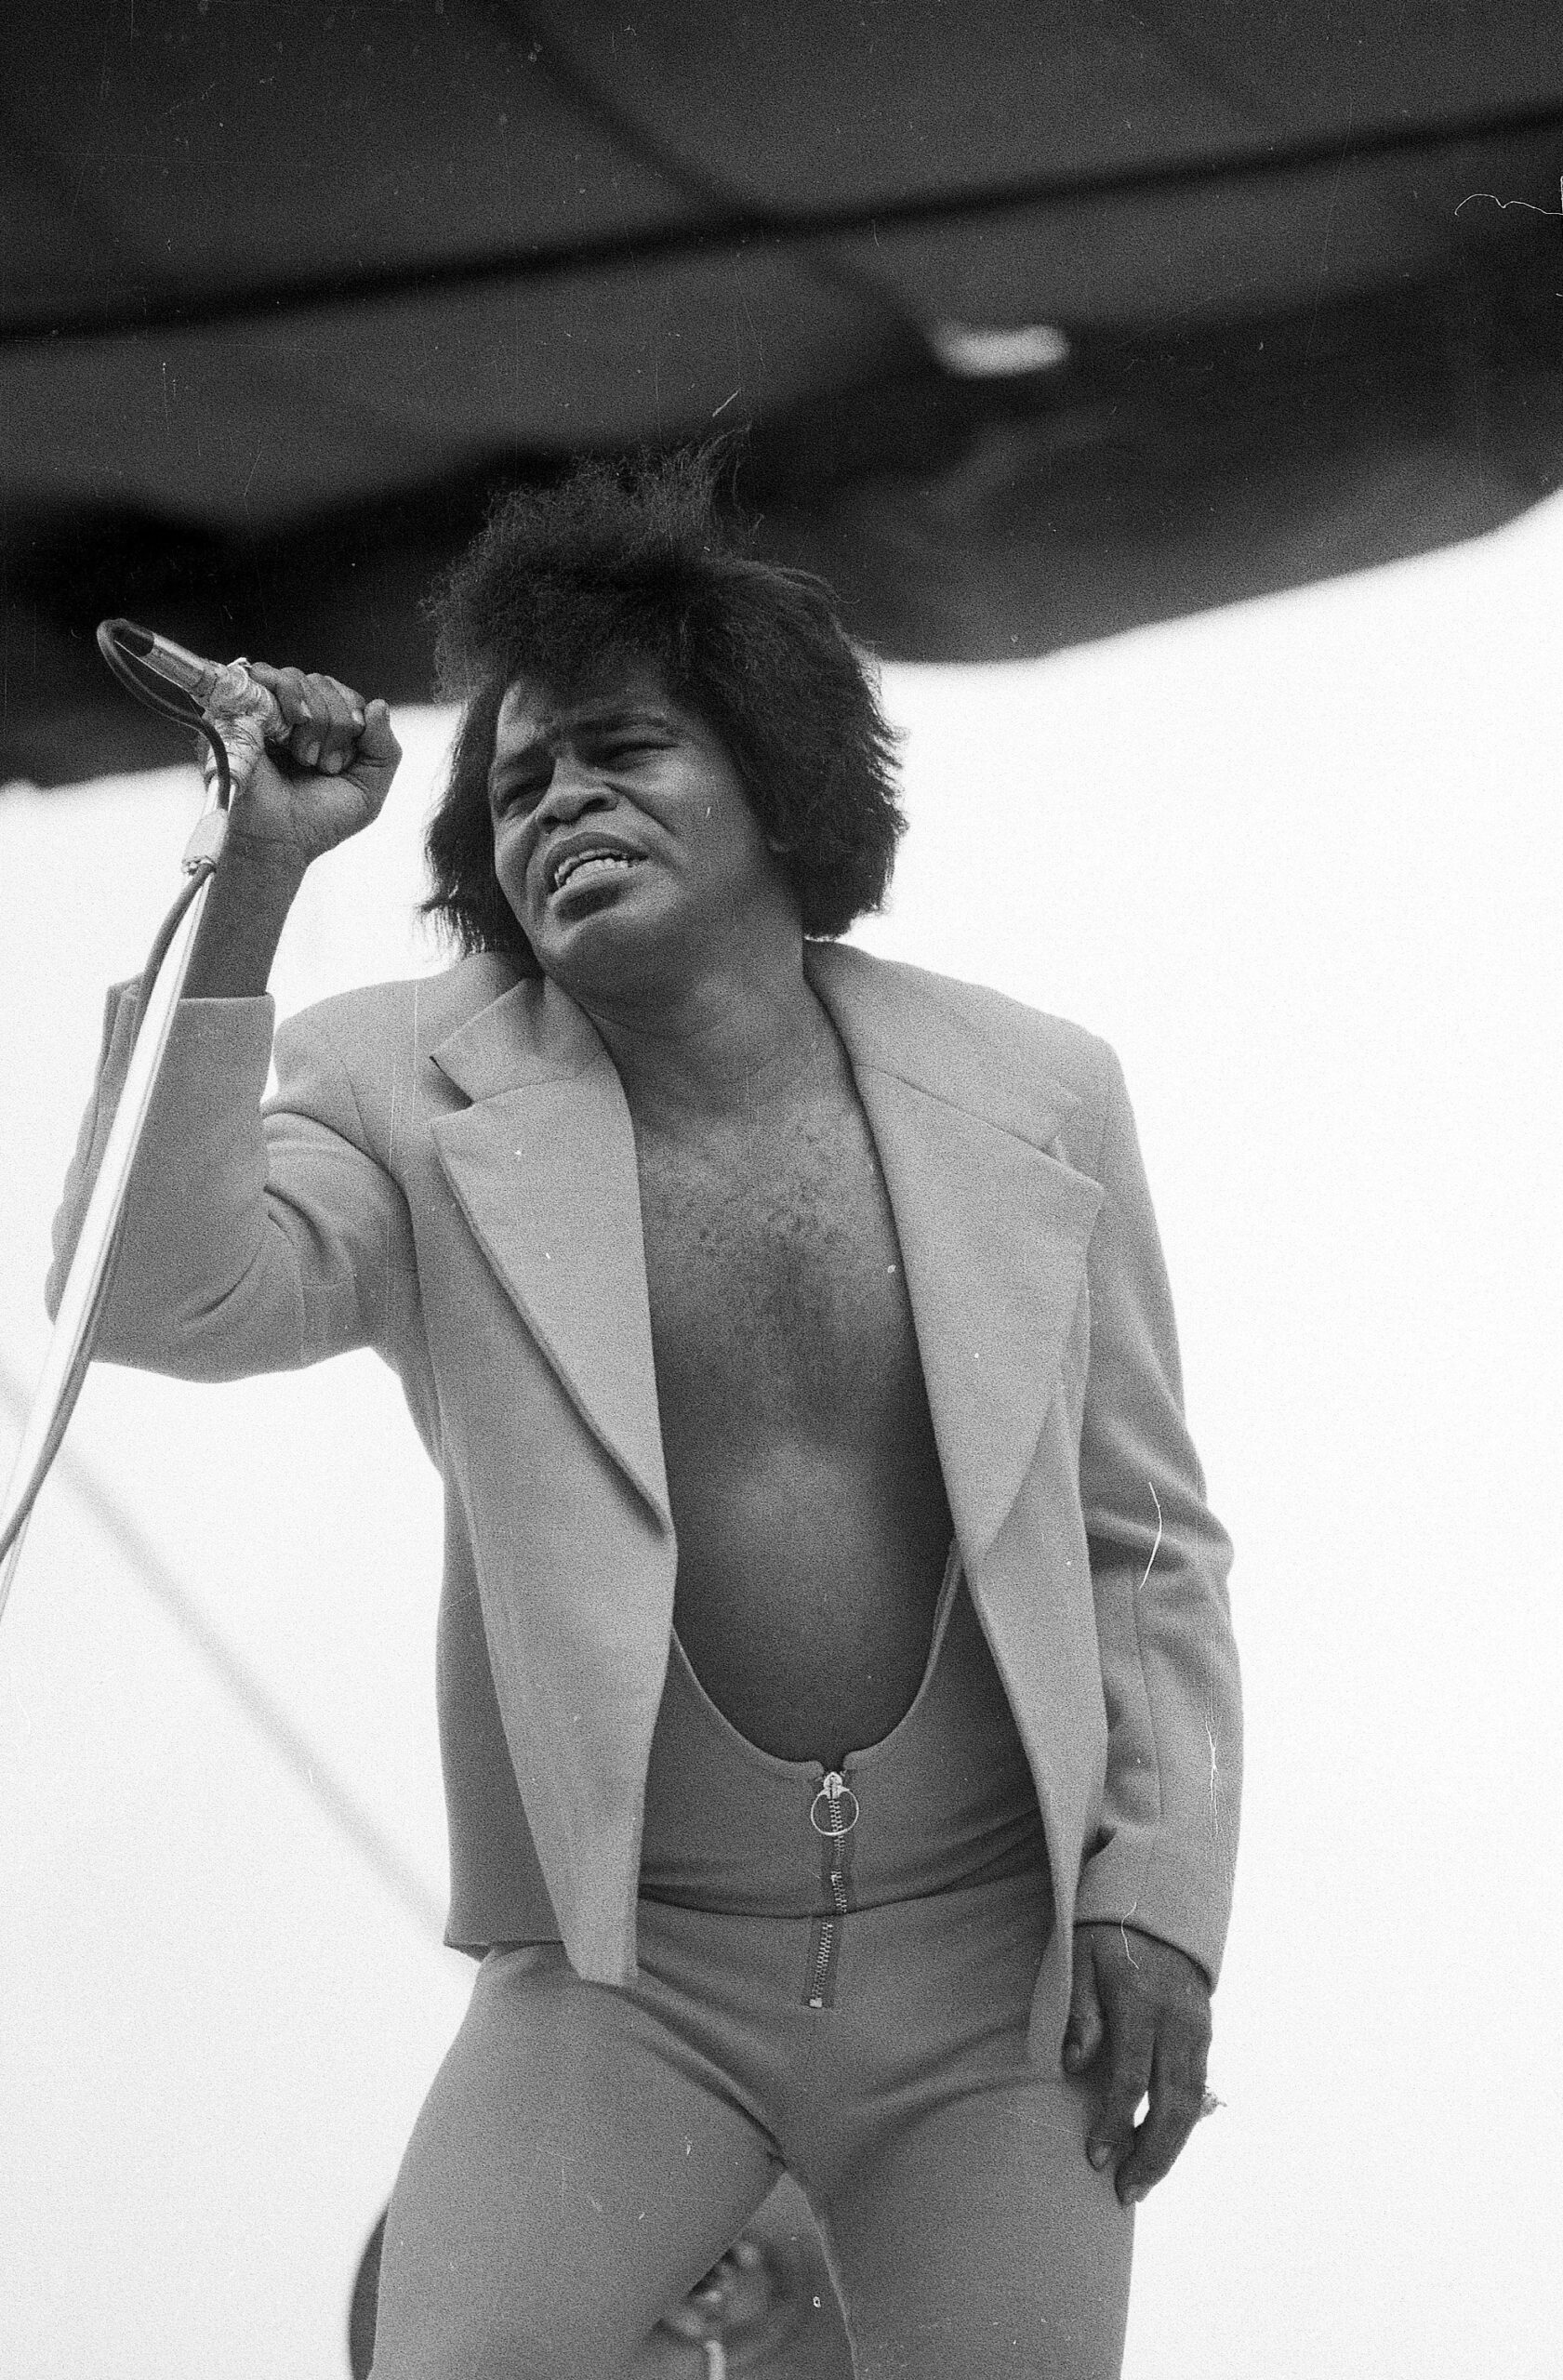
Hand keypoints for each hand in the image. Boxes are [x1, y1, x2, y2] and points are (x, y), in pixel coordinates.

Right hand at [214, 663, 400, 874]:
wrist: (278, 841)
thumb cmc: (320, 820)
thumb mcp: (368, 788)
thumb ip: (384, 747)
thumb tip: (378, 704)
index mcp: (324, 730)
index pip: (346, 696)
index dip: (353, 718)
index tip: (341, 762)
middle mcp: (294, 716)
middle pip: (324, 683)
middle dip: (335, 722)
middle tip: (321, 765)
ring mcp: (266, 710)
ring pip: (299, 678)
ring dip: (314, 717)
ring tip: (304, 756)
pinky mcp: (239, 708)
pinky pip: (265, 674)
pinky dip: (288, 693)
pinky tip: (294, 722)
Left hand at [1064, 1922, 1212, 2204]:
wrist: (1157, 1904)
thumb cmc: (1106, 1934)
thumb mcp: (1080, 1959)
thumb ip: (1079, 2012)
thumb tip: (1073, 2067)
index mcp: (1141, 2002)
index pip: (1131, 2078)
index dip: (1114, 2123)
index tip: (1095, 2159)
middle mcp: (1177, 2020)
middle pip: (1172, 2103)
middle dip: (1151, 2155)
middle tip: (1126, 2193)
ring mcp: (1197, 2028)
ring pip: (1192, 2103)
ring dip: (1170, 2150)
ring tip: (1142, 2184)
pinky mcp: (1205, 2033)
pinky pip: (1198, 2089)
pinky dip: (1182, 2125)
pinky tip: (1161, 2150)